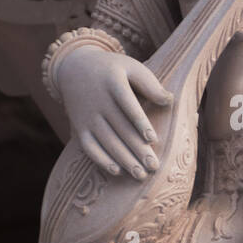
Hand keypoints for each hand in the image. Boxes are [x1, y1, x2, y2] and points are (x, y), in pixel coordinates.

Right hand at [57, 45, 171, 179]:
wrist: (74, 69)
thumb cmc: (112, 70)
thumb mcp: (131, 67)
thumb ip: (150, 84)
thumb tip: (169, 100)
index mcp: (113, 83)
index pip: (127, 105)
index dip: (139, 123)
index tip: (152, 139)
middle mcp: (98, 101)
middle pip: (119, 129)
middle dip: (137, 149)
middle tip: (154, 166)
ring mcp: (87, 116)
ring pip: (106, 141)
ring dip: (123, 159)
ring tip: (141, 174)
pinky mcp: (79, 127)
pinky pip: (89, 147)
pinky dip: (101, 160)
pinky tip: (117, 171)